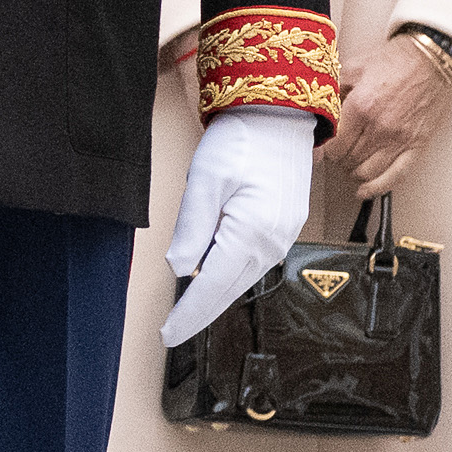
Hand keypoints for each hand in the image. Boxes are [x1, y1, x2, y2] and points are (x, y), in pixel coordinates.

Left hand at [161, 105, 319, 348]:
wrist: (280, 116)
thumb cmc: (242, 141)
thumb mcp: (205, 180)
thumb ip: (192, 228)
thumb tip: (180, 269)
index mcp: (250, 234)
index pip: (211, 287)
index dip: (188, 314)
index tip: (167, 335)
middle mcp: (271, 243)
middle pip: (229, 290)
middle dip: (200, 312)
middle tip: (171, 331)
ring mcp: (282, 237)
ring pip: (242, 279)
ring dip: (215, 295)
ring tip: (187, 311)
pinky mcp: (284, 228)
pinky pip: (252, 263)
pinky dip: (230, 276)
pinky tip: (213, 278)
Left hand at [330, 37, 451, 194]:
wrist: (432, 58)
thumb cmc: (394, 60)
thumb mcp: (353, 68)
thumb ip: (331, 92)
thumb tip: (314, 113)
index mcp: (361, 107)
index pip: (333, 145)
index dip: (324, 148)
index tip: (323, 146)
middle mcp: (380, 127)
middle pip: (348, 160)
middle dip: (338, 158)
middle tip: (338, 150)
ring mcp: (400, 139)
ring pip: (367, 172)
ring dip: (354, 172)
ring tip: (351, 163)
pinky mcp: (417, 144)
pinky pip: (396, 176)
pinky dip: (377, 188)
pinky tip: (365, 190)